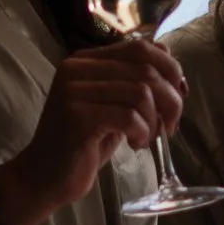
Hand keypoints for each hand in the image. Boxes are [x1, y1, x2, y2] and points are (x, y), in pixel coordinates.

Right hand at [0, 39, 186, 224]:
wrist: (45, 177)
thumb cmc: (84, 143)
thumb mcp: (113, 105)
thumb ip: (134, 82)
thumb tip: (172, 62)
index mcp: (85, 60)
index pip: (141, 47)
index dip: (170, 69)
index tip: (178, 95)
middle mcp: (76, 68)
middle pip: (146, 69)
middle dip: (170, 99)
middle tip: (169, 126)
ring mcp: (74, 90)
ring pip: (141, 92)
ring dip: (155, 120)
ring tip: (147, 138)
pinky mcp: (77, 115)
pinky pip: (129, 117)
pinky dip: (142, 132)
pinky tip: (135, 145)